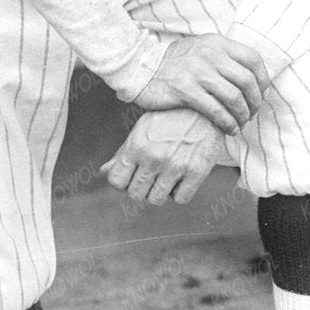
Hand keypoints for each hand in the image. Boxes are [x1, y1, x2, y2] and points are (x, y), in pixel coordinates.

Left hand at [101, 108, 224, 205]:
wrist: (206, 109)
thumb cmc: (171, 118)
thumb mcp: (143, 128)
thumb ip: (123, 152)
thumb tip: (103, 171)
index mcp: (136, 144)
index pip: (116, 181)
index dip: (124, 181)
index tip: (133, 175)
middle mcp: (154, 157)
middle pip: (136, 194)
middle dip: (142, 188)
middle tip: (152, 176)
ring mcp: (175, 165)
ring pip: (156, 200)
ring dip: (160, 192)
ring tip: (167, 176)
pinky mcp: (197, 171)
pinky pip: (180, 199)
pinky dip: (180, 193)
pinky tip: (182, 178)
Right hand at [133, 34, 267, 132]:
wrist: (139, 69)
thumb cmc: (173, 64)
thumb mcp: (199, 49)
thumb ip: (222, 57)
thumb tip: (250, 77)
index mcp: (216, 43)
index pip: (253, 59)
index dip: (263, 80)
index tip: (260, 95)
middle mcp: (209, 54)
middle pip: (247, 81)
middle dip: (254, 102)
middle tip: (251, 114)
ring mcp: (197, 72)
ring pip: (234, 98)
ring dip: (242, 115)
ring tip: (240, 124)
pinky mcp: (185, 90)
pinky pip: (216, 110)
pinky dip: (227, 123)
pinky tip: (228, 130)